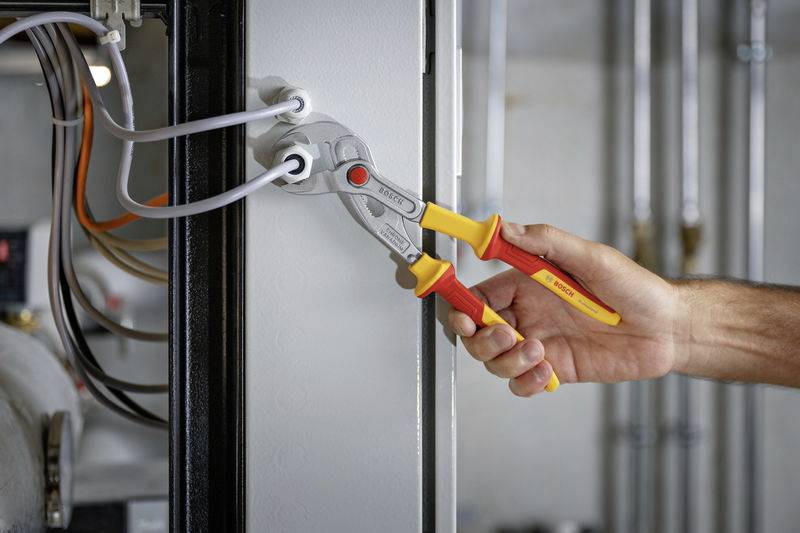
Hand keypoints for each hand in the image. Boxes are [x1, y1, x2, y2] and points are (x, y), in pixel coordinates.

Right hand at [449, 223, 680, 395]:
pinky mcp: (554, 369)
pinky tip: (546, 372)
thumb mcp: (590, 257)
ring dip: (507, 360)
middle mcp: (527, 315)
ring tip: (537, 352)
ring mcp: (538, 344)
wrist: (668, 328)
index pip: (478, 296)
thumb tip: (503, 228)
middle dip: (481, 339)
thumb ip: (545, 242)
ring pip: (495, 361)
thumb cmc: (634, 287)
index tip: (462, 314)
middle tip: (505, 335)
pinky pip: (521, 383)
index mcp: (527, 284)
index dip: (462, 307)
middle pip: (477, 333)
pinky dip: (525, 382)